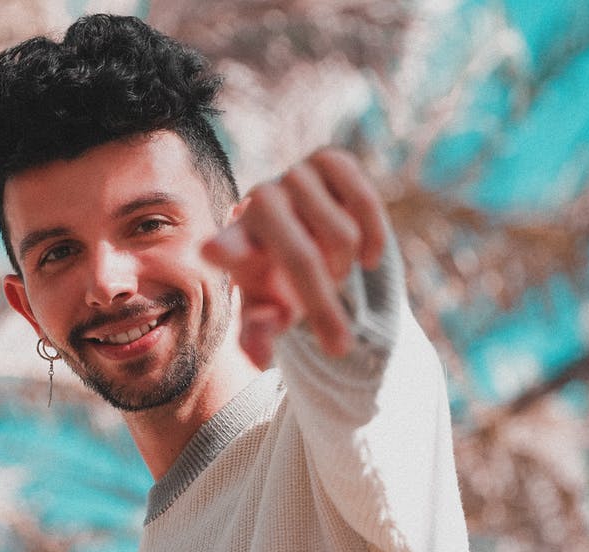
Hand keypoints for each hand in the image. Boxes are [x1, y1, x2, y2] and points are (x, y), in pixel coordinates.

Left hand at [201, 147, 387, 368]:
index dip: (225, 248)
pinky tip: (366, 256)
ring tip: (334, 270)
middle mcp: (260, 201)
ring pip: (343, 236)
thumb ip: (260, 334)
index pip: (228, 246)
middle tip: (337, 346)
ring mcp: (294, 175)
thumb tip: (258, 356)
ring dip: (346, 266)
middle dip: (324, 308)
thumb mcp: (271, 311)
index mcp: (235, 241)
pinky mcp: (329, 159)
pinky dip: (374, 236)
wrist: (310, 236)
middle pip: (302, 259)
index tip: (213, 251)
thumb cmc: (282, 279)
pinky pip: (366, 201)